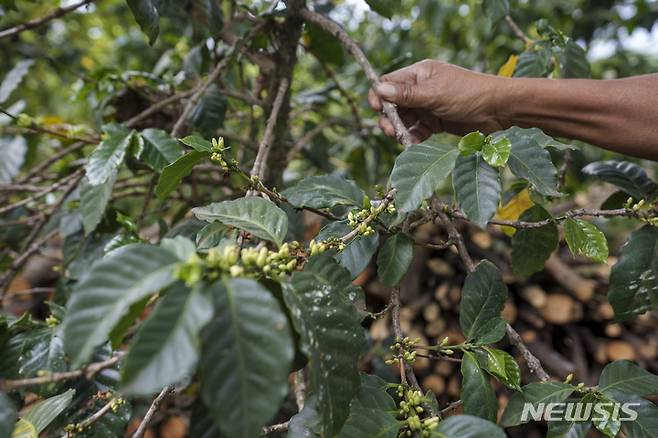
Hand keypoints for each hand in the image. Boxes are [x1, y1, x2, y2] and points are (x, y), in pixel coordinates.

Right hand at [368, 60, 509, 142]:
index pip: (388, 83)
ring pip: (403, 119)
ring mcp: (427, 105)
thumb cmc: (468, 94)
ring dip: (400, 130)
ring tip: (403, 139)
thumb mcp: (435, 94)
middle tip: (392, 131)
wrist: (498, 110)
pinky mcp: (434, 121)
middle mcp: (420, 88)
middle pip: (392, 104)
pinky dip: (413, 137)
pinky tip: (415, 143)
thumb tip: (379, 89)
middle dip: (389, 118)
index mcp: (419, 74)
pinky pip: (416, 130)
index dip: (379, 96)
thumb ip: (407, 94)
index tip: (379, 110)